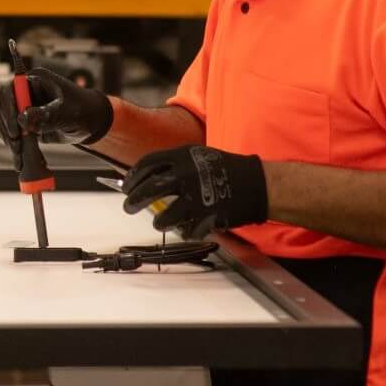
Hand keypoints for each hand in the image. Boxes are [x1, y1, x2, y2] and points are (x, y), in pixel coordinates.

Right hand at [0, 67, 114, 149]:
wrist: (90, 122)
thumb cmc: (83, 111)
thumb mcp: (67, 114)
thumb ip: (47, 116)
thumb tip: (22, 120)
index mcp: (36, 80)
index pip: (11, 89)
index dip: (8, 108)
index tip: (15, 129)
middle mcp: (25, 90)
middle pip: (1, 104)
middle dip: (6, 125)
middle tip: (16, 144)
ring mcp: (22, 105)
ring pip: (1, 118)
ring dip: (6, 135)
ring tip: (18, 151)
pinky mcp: (22, 120)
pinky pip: (7, 129)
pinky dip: (10, 142)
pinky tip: (19, 153)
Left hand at [122, 145, 267, 235]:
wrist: (258, 184)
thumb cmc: (227, 169)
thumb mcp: (198, 156)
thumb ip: (174, 165)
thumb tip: (147, 178)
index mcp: (182, 155)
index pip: (147, 165)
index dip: (133, 177)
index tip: (126, 186)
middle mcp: (185, 173)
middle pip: (149, 189)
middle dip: (134, 200)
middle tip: (128, 207)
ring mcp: (195, 196)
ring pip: (164, 216)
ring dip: (159, 221)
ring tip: (159, 222)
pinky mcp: (205, 216)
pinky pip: (185, 229)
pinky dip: (184, 230)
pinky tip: (187, 227)